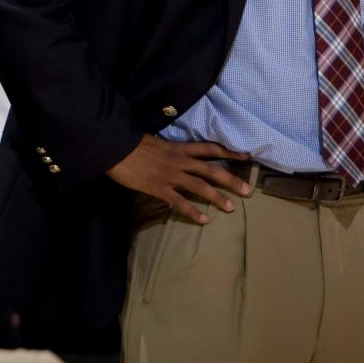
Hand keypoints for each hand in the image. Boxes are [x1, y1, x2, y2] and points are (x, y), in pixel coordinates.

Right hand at [106, 133, 251, 224]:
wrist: (116, 148)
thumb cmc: (135, 144)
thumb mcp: (160, 142)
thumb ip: (174, 150)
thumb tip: (182, 155)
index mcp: (181, 148)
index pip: (211, 148)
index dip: (229, 152)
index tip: (246, 156)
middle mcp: (181, 161)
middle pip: (212, 169)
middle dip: (231, 180)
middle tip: (247, 190)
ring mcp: (171, 175)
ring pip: (200, 186)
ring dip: (217, 197)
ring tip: (231, 208)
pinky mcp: (159, 188)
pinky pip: (179, 202)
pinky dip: (192, 211)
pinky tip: (204, 220)